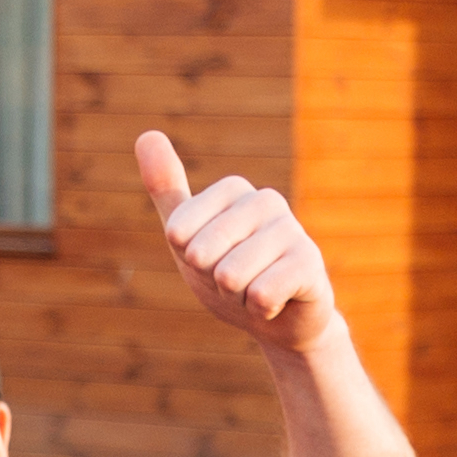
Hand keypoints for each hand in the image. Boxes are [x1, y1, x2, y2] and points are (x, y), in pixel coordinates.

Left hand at [137, 130, 338, 355]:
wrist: (279, 322)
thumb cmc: (230, 277)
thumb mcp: (188, 236)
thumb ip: (167, 191)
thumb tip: (146, 134)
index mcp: (234, 190)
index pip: (179, 233)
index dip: (189, 262)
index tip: (212, 263)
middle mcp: (266, 200)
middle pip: (203, 255)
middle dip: (212, 283)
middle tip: (235, 283)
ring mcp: (291, 229)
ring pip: (230, 277)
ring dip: (237, 299)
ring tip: (255, 292)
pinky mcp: (309, 262)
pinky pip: (261, 295)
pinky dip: (259, 311)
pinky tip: (277, 303)